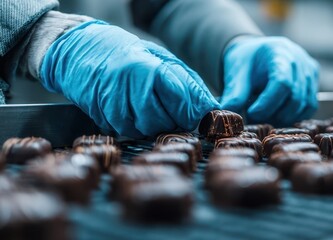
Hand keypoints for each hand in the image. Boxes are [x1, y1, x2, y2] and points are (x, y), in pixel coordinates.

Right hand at [40, 21, 218, 137]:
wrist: (79, 50)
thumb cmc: (128, 53)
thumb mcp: (163, 59)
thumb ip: (188, 84)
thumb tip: (211, 109)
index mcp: (150, 70)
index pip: (183, 105)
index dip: (194, 114)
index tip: (198, 114)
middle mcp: (130, 88)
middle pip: (166, 122)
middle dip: (175, 120)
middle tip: (172, 108)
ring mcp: (113, 105)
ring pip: (147, 131)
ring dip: (156, 124)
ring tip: (151, 105)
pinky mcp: (102, 117)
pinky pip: (128, 132)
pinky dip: (136, 126)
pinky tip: (133, 109)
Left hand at [221, 36, 318, 125]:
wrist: (256, 54)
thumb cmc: (246, 62)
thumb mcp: (236, 74)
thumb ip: (234, 94)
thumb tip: (229, 116)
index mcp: (279, 52)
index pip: (282, 82)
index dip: (268, 103)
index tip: (251, 113)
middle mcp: (300, 60)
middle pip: (295, 97)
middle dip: (273, 113)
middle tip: (254, 118)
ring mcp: (310, 72)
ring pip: (304, 105)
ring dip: (284, 117)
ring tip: (265, 115)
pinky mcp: (314, 83)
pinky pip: (309, 107)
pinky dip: (294, 116)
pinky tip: (277, 114)